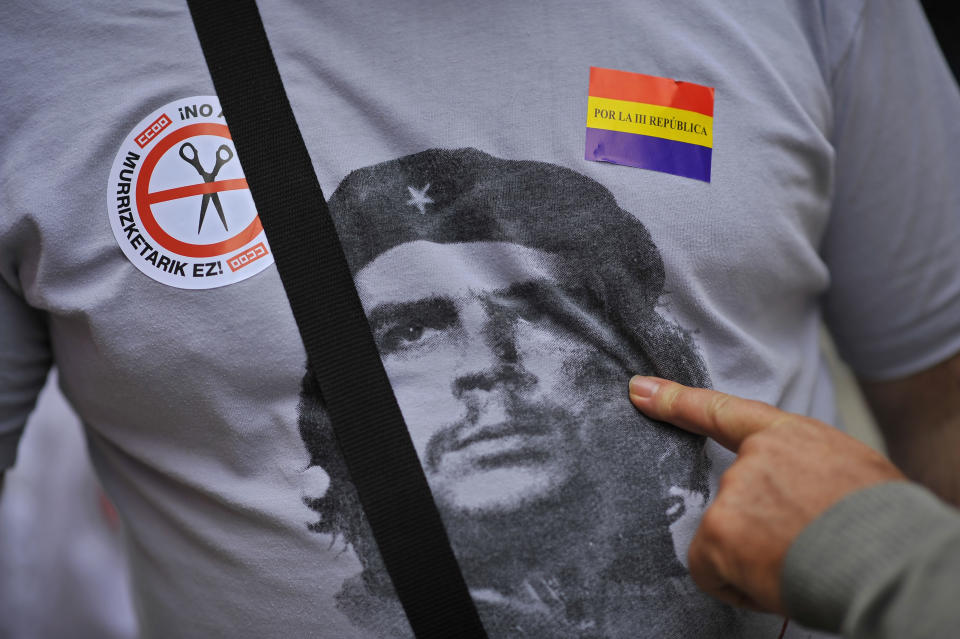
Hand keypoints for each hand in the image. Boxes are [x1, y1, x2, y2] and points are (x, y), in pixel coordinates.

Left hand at [628, 376, 904, 613]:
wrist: (889, 557)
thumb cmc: (881, 523)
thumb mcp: (849, 472)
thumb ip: (802, 470)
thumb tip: (789, 495)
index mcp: (788, 436)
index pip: (723, 412)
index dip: (677, 400)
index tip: (640, 389)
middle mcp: (751, 458)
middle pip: (734, 500)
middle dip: (759, 528)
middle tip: (805, 543)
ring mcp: (732, 492)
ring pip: (725, 539)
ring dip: (753, 559)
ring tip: (801, 561)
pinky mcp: (718, 530)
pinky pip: (711, 569)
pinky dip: (738, 585)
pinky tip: (777, 580)